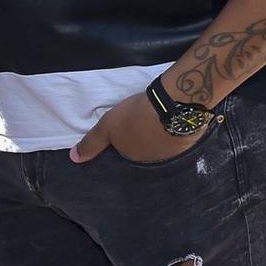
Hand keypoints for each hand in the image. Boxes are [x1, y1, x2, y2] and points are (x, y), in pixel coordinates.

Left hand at [71, 85, 206, 163]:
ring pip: (163, 145)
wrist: (174, 105)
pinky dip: (176, 130)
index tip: (128, 127)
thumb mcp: (107, 126)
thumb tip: (74, 159)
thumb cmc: (136, 116)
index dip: (125, 140)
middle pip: (146, 150)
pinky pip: (180, 137)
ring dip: (161, 135)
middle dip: (144, 139)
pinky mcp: (190, 141)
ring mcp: (174, 152)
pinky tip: (176, 118)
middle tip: (143, 121)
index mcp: (133, 158)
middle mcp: (153, 160)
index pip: (126, 152)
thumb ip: (91, 142)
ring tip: (160, 118)